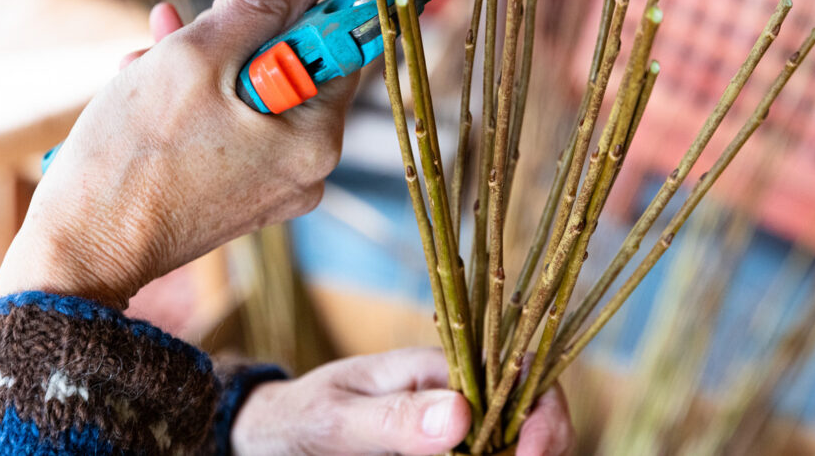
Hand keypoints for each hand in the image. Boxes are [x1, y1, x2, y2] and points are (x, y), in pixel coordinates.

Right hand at [0, 0, 358, 308]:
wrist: (82, 249)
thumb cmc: (135, 154)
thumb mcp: (197, 56)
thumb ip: (260, 4)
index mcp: (315, 138)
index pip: (341, 47)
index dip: (299, 8)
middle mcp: (308, 170)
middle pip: (296, 70)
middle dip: (239, 33)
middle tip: (194, 18)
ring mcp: (274, 187)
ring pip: (255, 96)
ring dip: (207, 62)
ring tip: (152, 49)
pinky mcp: (240, 197)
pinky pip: (234, 130)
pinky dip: (199, 101)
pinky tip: (148, 81)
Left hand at [231, 347, 572, 455]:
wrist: (271, 439)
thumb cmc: (300, 416)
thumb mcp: (337, 418)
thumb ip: (393, 417)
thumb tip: (462, 415)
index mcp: (438, 367)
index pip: (518, 373)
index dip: (543, 413)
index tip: (532, 454)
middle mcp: (457, 397)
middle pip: (530, 414)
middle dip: (542, 445)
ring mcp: (452, 433)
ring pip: (508, 445)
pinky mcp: (441, 454)